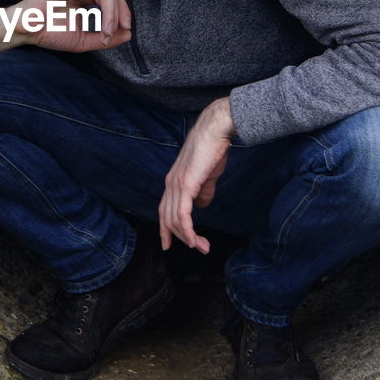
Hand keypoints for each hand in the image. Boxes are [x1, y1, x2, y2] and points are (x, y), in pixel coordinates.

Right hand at [15, 0, 132, 52]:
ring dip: (112, 9)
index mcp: (88, 1)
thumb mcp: (84, 41)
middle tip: (119, 29)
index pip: (113, 3)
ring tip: (107, 27)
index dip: (120, 16)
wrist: (28, 30)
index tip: (122, 32)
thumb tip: (129, 34)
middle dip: (120, 13)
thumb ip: (106, 38)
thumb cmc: (51, 34)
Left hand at [160, 97, 234, 253]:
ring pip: (175, 220)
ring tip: (203, 247)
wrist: (215, 131)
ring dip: (189, 238)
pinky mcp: (185, 186)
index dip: (166, 229)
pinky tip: (195, 240)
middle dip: (180, 238)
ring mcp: (176, 185)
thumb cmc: (212, 149)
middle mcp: (170, 184)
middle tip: (199, 248)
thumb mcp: (207, 176)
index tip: (169, 244)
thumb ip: (203, 191)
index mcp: (173, 181)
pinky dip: (188, 231)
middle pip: (167, 219)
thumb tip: (202, 206)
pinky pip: (182, 215)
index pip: (164, 210)